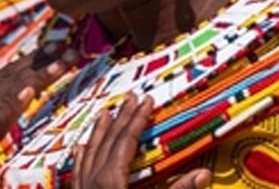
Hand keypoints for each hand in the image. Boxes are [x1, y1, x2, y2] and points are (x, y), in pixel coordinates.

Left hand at [73, 94, 209, 188]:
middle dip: (120, 118)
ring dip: (97, 132)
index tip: (146, 100)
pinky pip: (76, 171)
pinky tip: (81, 148)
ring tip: (104, 114)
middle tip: (130, 98)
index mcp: (110, 182)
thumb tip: (202, 175)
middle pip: (106, 142)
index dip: (137, 119)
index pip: (125, 141)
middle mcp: (91, 182)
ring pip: (87, 153)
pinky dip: (81, 155)